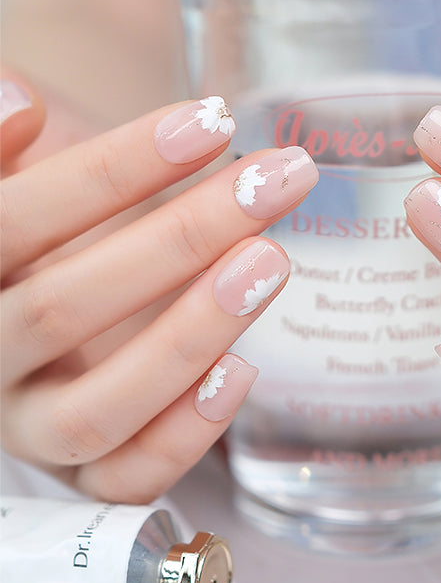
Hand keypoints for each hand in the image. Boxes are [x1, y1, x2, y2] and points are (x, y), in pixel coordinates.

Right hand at [0, 73, 317, 501]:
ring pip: (94, 411)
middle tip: (271, 183)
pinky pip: (123, 481)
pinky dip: (183, 437)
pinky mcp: (81, 472)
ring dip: (190, 336)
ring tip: (271, 260)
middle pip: (64, 308)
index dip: (113, 171)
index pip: (18, 221)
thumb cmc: (39, 210)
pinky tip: (245, 370)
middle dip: (180, 238)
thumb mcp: (15, 169)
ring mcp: (28, 426)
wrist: (43, 277)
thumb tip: (19, 102)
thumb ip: (0, 136)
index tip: (209, 121)